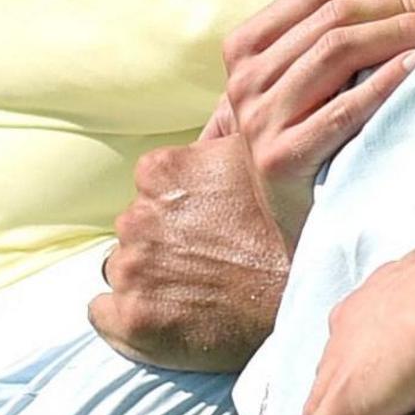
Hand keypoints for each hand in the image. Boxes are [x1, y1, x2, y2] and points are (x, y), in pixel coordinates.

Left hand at [91, 137, 292, 369]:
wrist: (312, 288)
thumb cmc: (292, 221)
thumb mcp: (260, 152)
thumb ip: (226, 127)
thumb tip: (222, 96)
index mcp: (159, 172)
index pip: (151, 190)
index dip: (181, 210)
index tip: (211, 227)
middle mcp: (137, 216)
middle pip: (138, 230)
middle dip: (165, 243)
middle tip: (211, 262)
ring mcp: (133, 268)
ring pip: (124, 270)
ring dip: (151, 278)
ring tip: (198, 291)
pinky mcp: (133, 318)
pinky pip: (102, 314)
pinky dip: (123, 317)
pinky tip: (162, 317)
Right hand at [216, 0, 414, 234]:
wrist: (289, 217)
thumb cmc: (310, 132)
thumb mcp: (313, 67)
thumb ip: (327, 3)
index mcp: (246, 45)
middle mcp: (244, 79)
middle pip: (333, 18)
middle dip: (404, 6)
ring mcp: (259, 120)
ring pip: (337, 52)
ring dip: (404, 34)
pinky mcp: (281, 160)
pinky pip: (342, 110)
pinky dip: (384, 83)